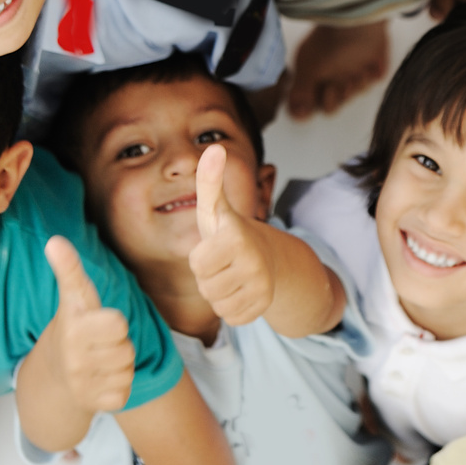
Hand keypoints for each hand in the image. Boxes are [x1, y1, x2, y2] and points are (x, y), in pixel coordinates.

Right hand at [43, 236, 135, 414]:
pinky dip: (118, 388)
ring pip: (127, 371)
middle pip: (127, 350)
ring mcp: (82, 385)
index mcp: (73, 330)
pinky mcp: (93, 405)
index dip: (114, 322)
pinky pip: (124, 394)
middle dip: (119, 344)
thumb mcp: (72, 297)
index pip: (118, 325)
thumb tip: (54, 240)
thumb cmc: (73, 326)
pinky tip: (100, 380)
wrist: (52, 375)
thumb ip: (68, 268)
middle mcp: (74, 360)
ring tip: (100, 359)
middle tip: (100, 342)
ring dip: (120, 365)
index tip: (99, 322)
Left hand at [188, 144, 275, 325]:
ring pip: (218, 303)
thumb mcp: (216, 208)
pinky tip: (241, 290)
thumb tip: (214, 147)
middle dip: (209, 277)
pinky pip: (231, 317)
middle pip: (206, 286)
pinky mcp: (264, 307)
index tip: (215, 245)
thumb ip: (209, 180)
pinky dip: (232, 307)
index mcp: (237, 237)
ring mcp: (262, 287)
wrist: (268, 257)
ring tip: (231, 274)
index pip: (198, 263)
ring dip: (219, 292)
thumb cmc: (230, 232)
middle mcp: (253, 263)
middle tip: (223, 262)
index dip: (201, 257)